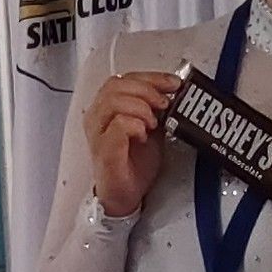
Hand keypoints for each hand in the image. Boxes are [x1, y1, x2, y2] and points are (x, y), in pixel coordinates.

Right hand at [83, 70, 180, 216]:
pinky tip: (143, 135)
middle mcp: (98, 116)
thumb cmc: (135, 163)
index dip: (151, 77)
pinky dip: (135, 125)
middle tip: (163, 104)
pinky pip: (117, 125)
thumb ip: (157, 109)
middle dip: (147, 90)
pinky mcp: (104, 149)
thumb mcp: (152, 128)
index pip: (124, 78)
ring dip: (141, 107)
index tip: (173, 83)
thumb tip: (173, 92)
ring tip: (153, 123)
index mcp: (108, 108)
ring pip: (113, 101)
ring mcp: (98, 132)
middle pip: (116, 85)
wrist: (127, 194)